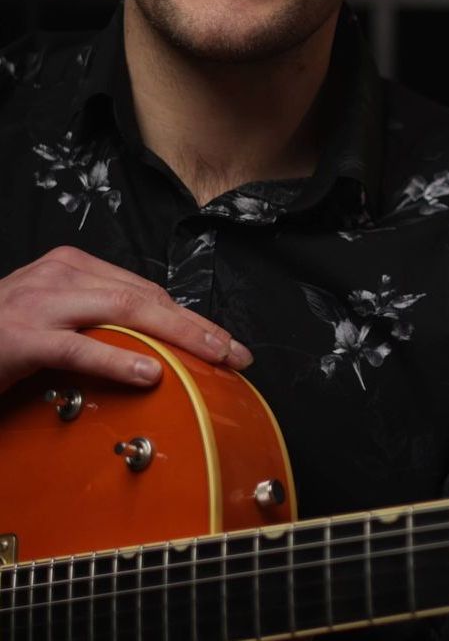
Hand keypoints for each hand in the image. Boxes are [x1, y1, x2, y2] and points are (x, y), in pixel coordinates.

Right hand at [0, 246, 252, 392]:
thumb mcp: (53, 322)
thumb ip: (98, 324)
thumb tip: (155, 348)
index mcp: (72, 268)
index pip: (146, 290)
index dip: (190, 317)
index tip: (225, 342)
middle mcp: (60, 275)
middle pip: (146, 297)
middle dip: (197, 326)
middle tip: (235, 352)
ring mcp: (39, 302)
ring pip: (125, 311)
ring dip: (178, 337)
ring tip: (213, 357)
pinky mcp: (20, 336)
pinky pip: (78, 347)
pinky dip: (117, 359)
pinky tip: (148, 371)